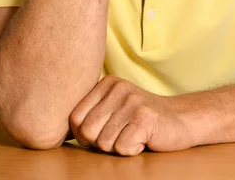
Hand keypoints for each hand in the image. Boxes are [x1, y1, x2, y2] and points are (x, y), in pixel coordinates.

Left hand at [68, 75, 193, 155]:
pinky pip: (122, 148)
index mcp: (106, 84)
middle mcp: (118, 88)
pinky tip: (143, 139)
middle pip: (87, 131)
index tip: (100, 134)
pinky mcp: (144, 117)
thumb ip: (91, 112)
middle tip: (120, 136)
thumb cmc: (140, 120)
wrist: (180, 120)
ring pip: (104, 142)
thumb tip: (54, 129)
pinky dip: (132, 151)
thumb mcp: (114, 107)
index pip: (74, 117)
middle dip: (101, 143)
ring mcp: (132, 101)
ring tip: (132, 135)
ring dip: (118, 147)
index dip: (83, 135)